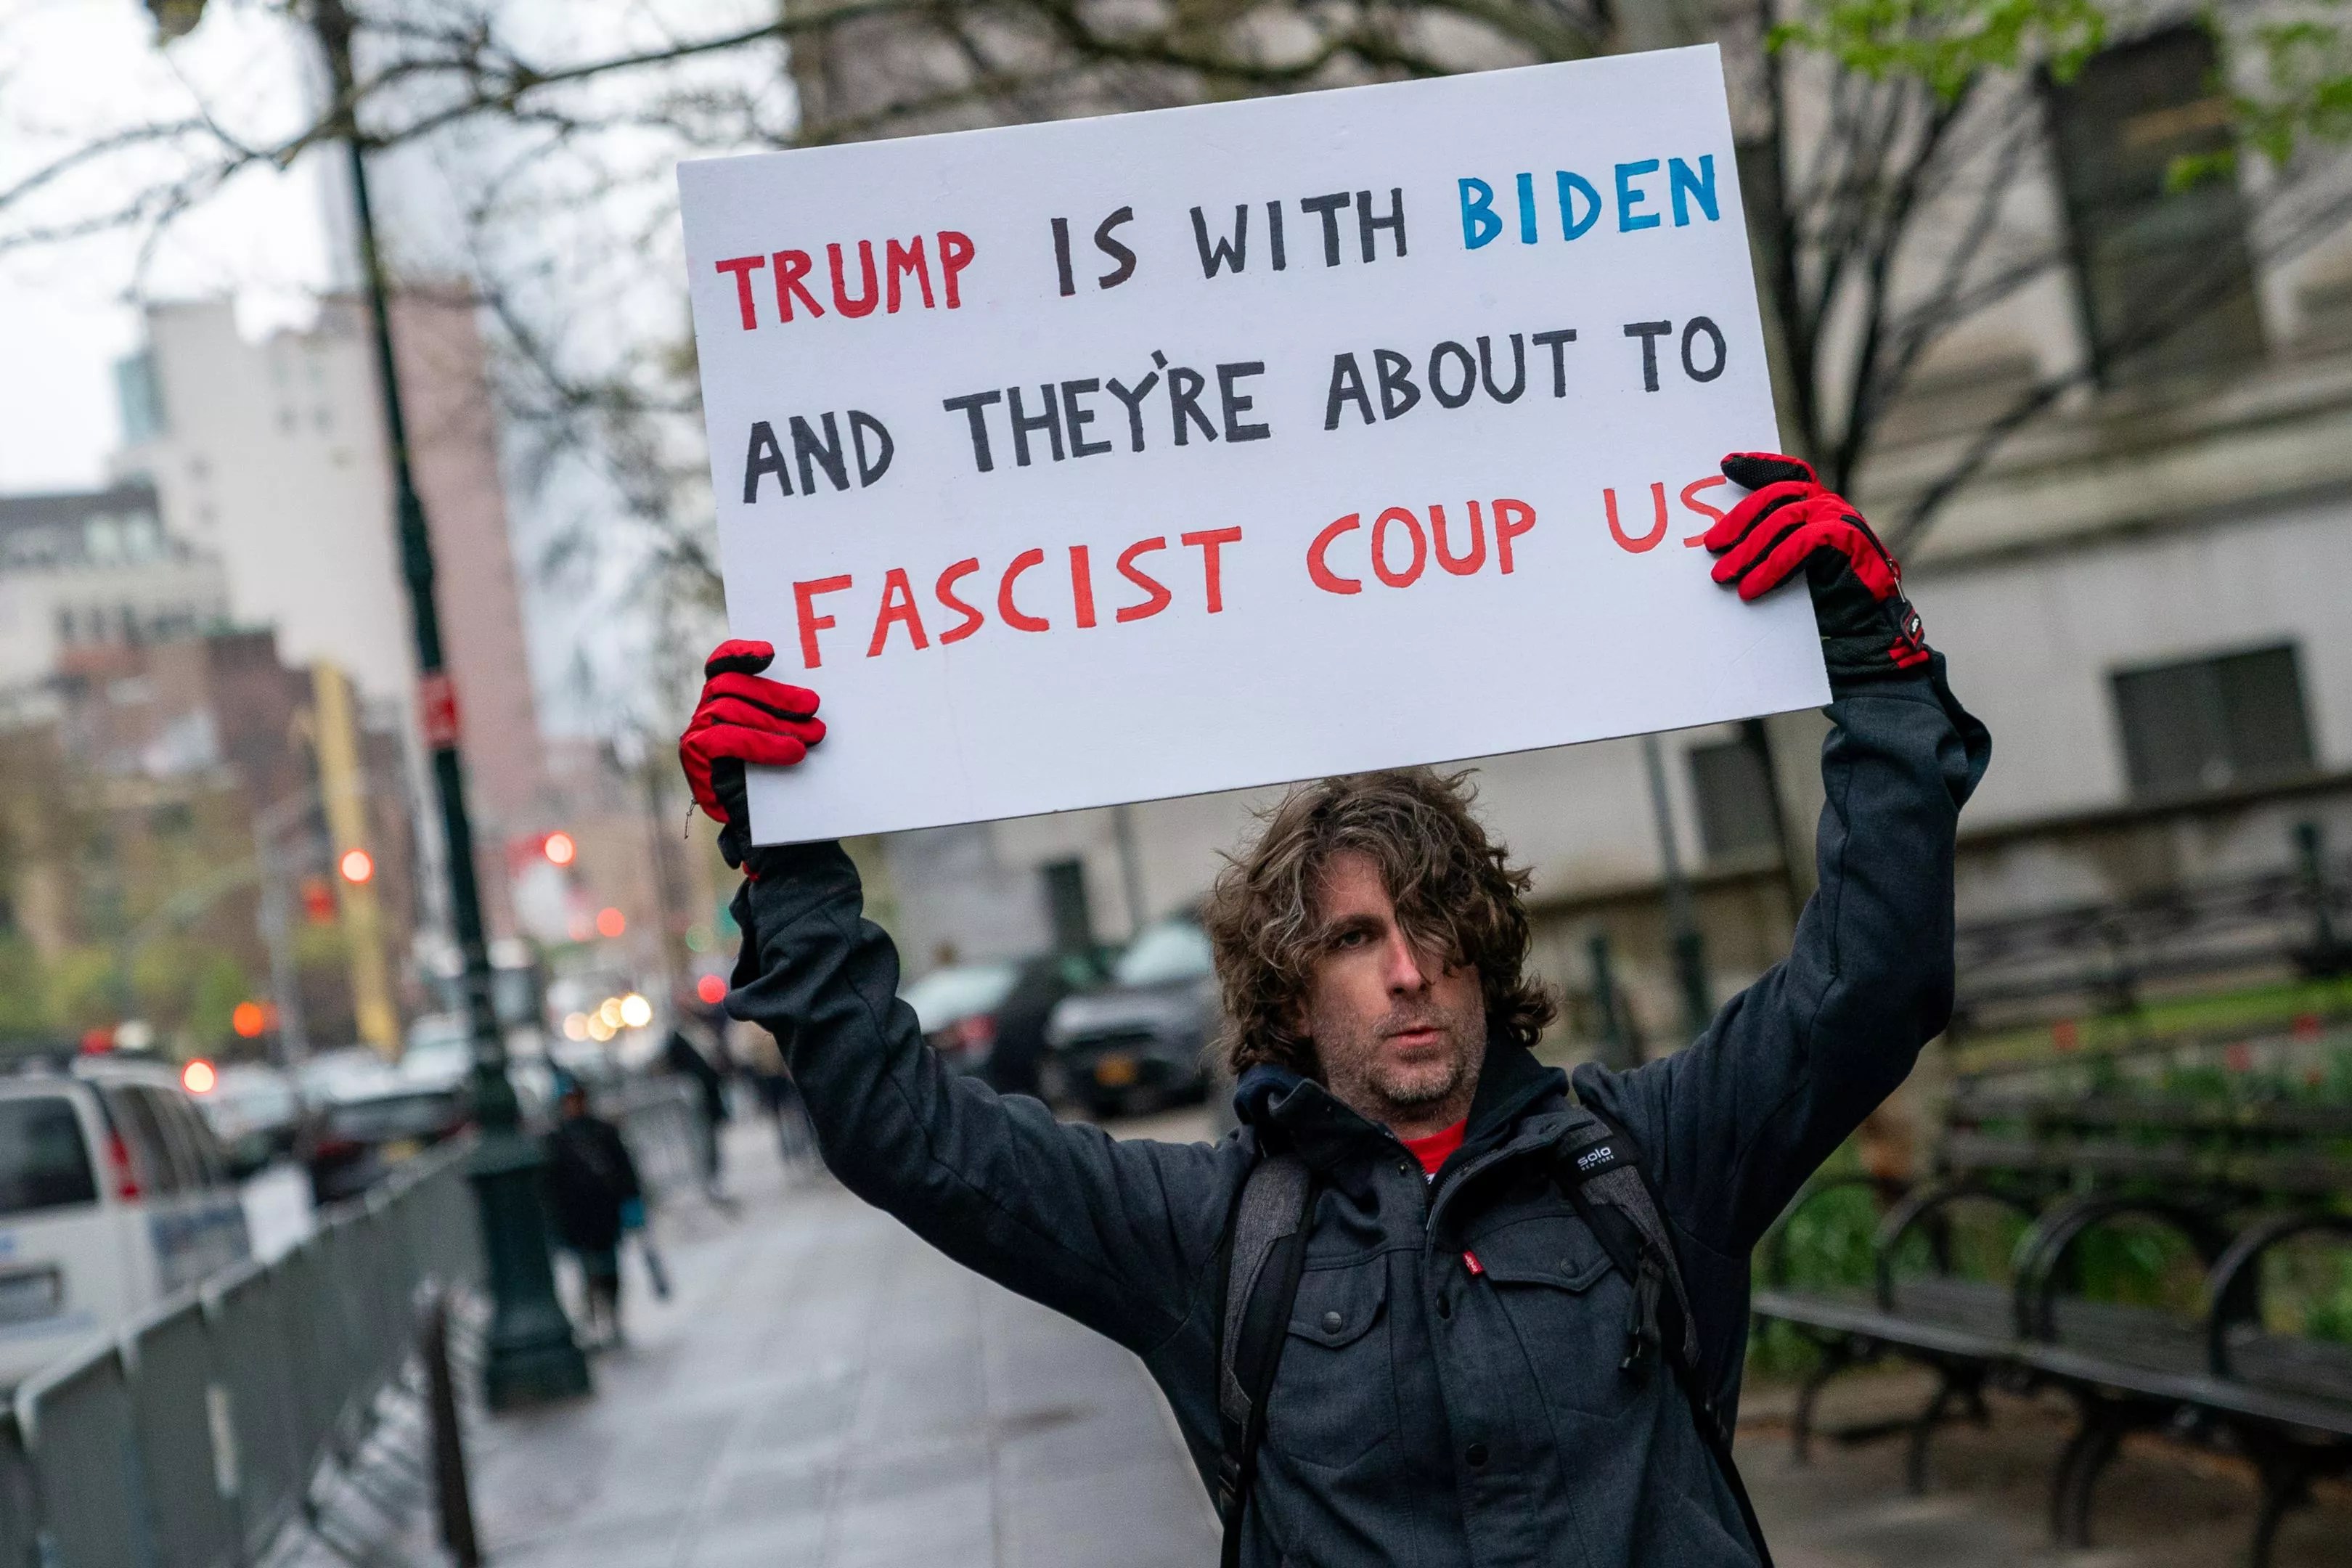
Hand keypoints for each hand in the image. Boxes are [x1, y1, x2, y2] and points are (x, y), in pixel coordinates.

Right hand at [679, 639, 825, 866]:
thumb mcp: (791, 740)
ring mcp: (696, 739)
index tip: (771, 652)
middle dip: (775, 694)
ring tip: (814, 736)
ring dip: (775, 721)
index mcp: (725, 704)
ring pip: (729, 710)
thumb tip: (810, 690)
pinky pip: (722, 740)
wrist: (781, 839)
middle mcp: (705, 718)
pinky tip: (793, 753)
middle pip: (730, 686)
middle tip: (814, 706)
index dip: (740, 653)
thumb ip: (787, 713)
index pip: (722, 667)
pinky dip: (761, 743)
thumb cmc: (789, 783)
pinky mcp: (696, 762)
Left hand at [1704, 453, 1931, 683]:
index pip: (1788, 474)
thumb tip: (1724, 544)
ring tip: (1723, 575)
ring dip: (1748, 549)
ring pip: (1783, 519)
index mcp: (1818, 506)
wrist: (1865, 632)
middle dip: (1739, 520)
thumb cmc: (1826, 602)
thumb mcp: (1792, 565)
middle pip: (1776, 495)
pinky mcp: (1848, 538)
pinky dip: (1771, 566)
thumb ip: (1773, 544)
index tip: (1727, 464)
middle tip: (1712, 546)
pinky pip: (1799, 544)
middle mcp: (1831, 506)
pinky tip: (1751, 588)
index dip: (1758, 466)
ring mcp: (1842, 519)